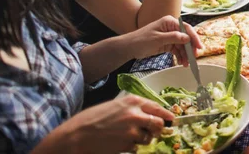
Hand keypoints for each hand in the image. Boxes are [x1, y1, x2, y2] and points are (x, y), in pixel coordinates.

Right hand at [57, 95, 173, 153]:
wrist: (76, 136)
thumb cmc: (92, 119)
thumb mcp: (114, 106)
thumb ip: (131, 108)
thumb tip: (148, 114)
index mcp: (132, 101)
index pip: (156, 107)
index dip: (166, 114)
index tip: (172, 118)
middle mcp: (135, 114)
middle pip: (158, 123)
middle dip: (157, 129)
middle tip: (153, 132)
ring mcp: (133, 130)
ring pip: (148, 137)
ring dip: (143, 139)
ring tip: (128, 137)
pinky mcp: (128, 144)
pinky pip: (137, 147)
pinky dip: (132, 147)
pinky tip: (119, 143)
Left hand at [127, 15, 202, 65]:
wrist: (130, 47)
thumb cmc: (142, 40)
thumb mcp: (158, 39)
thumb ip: (173, 37)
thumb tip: (188, 38)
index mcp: (170, 22)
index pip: (186, 29)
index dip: (194, 38)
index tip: (200, 47)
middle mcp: (172, 28)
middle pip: (186, 38)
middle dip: (190, 49)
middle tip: (194, 59)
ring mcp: (170, 36)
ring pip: (182, 46)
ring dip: (185, 55)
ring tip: (186, 64)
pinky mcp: (167, 44)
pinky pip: (177, 50)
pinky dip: (180, 56)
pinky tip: (182, 63)